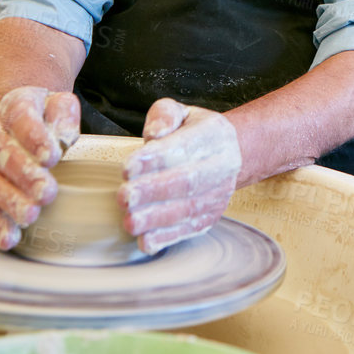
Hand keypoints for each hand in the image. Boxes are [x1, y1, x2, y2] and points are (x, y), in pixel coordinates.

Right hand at [0, 86, 79, 249]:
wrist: (7, 117)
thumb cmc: (40, 115)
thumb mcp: (57, 103)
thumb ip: (64, 115)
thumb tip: (63, 136)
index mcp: (14, 108)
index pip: (21, 119)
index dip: (34, 138)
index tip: (52, 156)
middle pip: (1, 154)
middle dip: (23, 175)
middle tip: (46, 192)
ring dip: (8, 200)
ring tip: (30, 215)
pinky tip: (8, 237)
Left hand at [120, 99, 241, 254]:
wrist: (228, 154)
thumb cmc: (194, 133)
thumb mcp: (180, 112)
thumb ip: (164, 115)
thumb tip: (154, 134)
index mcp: (216, 134)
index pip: (185, 146)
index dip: (156, 159)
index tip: (127, 167)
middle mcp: (223, 165)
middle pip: (187, 181)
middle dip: (153, 190)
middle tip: (124, 196)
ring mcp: (219, 194)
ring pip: (188, 209)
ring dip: (157, 218)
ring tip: (130, 220)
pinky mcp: (211, 217)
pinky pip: (189, 229)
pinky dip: (167, 237)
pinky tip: (146, 240)